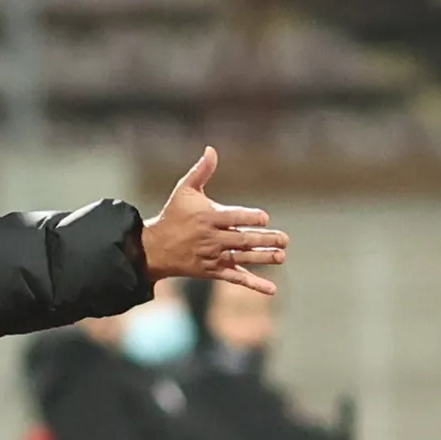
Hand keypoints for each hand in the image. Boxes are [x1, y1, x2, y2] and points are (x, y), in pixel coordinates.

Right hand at [136, 147, 287, 294]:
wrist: (155, 248)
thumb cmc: (173, 215)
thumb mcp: (184, 190)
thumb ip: (201, 171)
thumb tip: (211, 150)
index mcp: (207, 217)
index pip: (233, 217)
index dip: (250, 217)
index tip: (264, 218)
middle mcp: (211, 238)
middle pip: (242, 240)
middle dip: (264, 240)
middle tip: (284, 239)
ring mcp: (213, 257)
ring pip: (242, 258)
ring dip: (263, 258)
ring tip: (281, 256)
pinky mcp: (213, 272)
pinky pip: (235, 279)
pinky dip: (254, 284)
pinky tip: (272, 289)